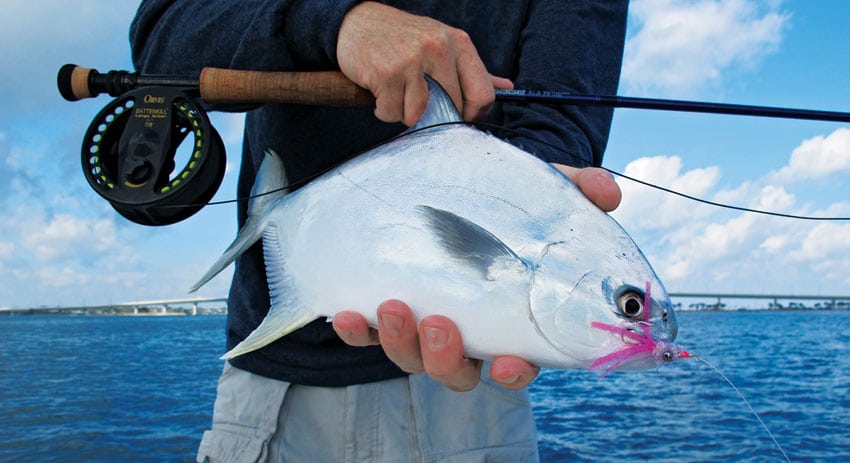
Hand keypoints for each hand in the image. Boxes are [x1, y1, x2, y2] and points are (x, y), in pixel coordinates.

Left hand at [332, 166, 621, 390]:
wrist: (445, 189)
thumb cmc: (506, 205)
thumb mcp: (540, 193)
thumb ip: (576, 191)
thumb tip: (609, 192)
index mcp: (509, 321)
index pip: (517, 362)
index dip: (515, 371)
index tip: (509, 363)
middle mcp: (465, 334)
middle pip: (457, 371)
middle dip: (445, 357)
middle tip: (441, 323)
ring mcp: (421, 325)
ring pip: (411, 357)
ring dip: (400, 341)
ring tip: (392, 306)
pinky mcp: (383, 310)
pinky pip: (367, 333)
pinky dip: (357, 330)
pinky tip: (347, 313)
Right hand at [337, 2, 512, 125]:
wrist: (357, 22)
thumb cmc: (404, 39)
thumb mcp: (443, 45)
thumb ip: (472, 70)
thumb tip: (506, 88)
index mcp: (459, 43)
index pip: (483, 94)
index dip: (471, 115)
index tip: (458, 116)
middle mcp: (438, 49)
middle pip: (451, 109)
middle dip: (433, 116)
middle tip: (417, 103)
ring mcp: (412, 61)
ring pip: (418, 115)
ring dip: (404, 113)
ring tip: (396, 93)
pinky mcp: (387, 73)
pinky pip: (392, 113)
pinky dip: (384, 110)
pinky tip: (380, 91)